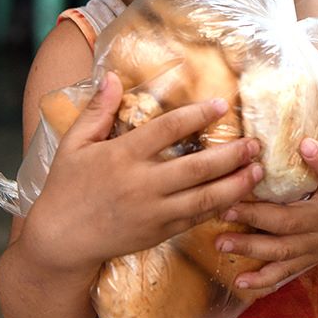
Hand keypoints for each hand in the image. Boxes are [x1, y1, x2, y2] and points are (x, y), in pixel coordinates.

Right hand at [21, 71, 263, 274]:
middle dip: (232, 154)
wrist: (59, 241)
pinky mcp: (159, 232)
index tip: (222, 105)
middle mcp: (142, 183)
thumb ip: (97, 110)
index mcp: (123, 155)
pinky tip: (238, 197)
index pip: (168, 129)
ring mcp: (153, 211)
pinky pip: (196, 219)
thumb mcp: (74, 144)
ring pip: (204, 197)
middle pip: (198, 166)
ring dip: (236, 184)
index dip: (198, 115)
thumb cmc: (66, 188)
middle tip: (255, 143)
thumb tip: (113, 76)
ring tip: (258, 170)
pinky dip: (220, 208)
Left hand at [215, 137, 317, 291]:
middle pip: (291, 219)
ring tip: (220, 241)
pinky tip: (239, 279)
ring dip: (249, 246)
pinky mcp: (309, 260)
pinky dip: (262, 280)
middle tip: (226, 206)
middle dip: (256, 214)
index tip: (305, 145)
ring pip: (282, 249)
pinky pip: (284, 273)